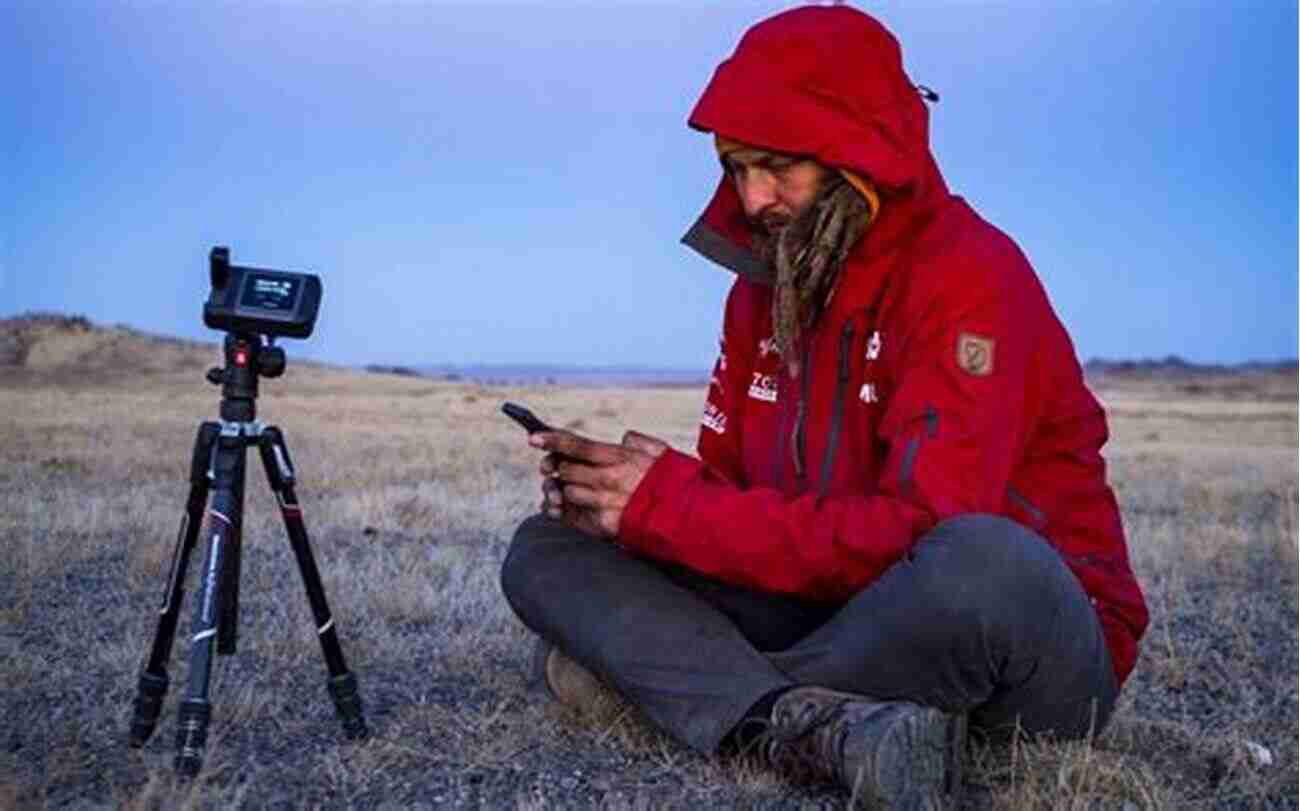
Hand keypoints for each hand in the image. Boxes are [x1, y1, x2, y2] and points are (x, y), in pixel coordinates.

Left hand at [532, 429, 668, 537]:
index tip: (533, 437)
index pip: (578, 445)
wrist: (688, 520)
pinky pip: (571, 516)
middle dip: (557, 467)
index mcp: (621, 458)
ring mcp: (605, 504)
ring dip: (561, 489)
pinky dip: (561, 510)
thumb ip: (640, 442)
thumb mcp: (662, 453)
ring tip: (559, 488)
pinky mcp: (604, 525)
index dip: (553, 440)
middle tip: (552, 467)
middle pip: (567, 469)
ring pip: (567, 492)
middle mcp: (609, 480)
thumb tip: (624, 439)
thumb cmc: (676, 484)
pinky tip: (557, 506)